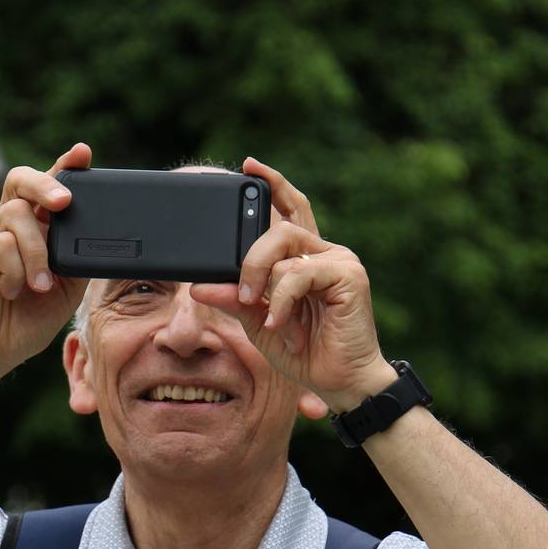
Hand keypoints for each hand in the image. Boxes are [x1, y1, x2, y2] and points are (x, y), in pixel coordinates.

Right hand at [0, 142, 91, 375]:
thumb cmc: (25, 320)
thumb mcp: (66, 289)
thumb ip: (77, 260)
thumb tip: (99, 237)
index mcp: (34, 229)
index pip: (49, 187)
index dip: (64, 166)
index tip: (83, 153)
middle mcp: (7, 224)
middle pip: (22, 180)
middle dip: (47, 183)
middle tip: (65, 201)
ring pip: (17, 215)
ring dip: (37, 252)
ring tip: (40, 285)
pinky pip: (0, 244)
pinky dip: (15, 269)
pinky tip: (11, 290)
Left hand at [189, 157, 395, 414]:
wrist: (340, 383)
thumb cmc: (305, 352)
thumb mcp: (257, 322)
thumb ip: (234, 299)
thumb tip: (198, 286)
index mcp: (307, 258)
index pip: (290, 209)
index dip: (273, 184)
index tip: (249, 165)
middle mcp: (325, 253)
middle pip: (280, 227)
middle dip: (251, 256)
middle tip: (243, 290)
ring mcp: (340, 261)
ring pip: (286, 246)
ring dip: (264, 280)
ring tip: (262, 312)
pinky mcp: (349, 276)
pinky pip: (300, 272)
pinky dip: (283, 298)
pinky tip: (280, 322)